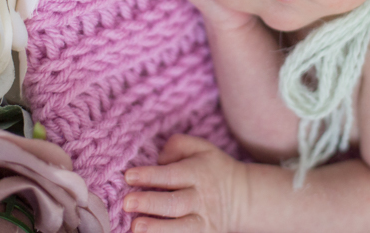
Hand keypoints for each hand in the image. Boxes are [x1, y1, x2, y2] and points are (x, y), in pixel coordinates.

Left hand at [123, 134, 248, 232]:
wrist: (242, 197)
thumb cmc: (213, 169)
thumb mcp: (202, 148)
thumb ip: (179, 145)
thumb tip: (159, 158)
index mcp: (199, 173)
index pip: (172, 175)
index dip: (150, 176)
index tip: (128, 176)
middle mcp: (201, 199)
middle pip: (174, 203)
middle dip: (149, 203)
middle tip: (127, 202)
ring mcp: (203, 222)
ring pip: (180, 228)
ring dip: (157, 228)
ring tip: (135, 227)